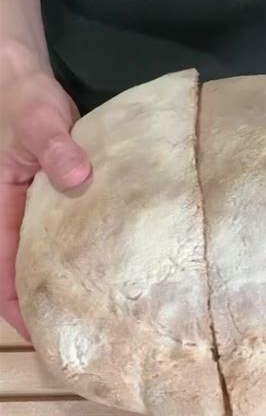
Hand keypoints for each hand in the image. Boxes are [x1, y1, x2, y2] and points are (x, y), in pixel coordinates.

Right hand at [0, 44, 90, 338]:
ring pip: (41, 257)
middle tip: (79, 331)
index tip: (39, 333)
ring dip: (59, 282)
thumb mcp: (38, 121)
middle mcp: (11, 218)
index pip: (1, 270)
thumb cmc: (23, 102)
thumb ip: (55, 147)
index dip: (15, 306)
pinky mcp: (56, 201)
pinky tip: (105, 267)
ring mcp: (32, 212)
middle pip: (20, 272)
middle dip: (41, 303)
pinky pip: (61, 236)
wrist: (24, 82)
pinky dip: (76, 254)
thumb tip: (78, 176)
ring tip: (96, 309)